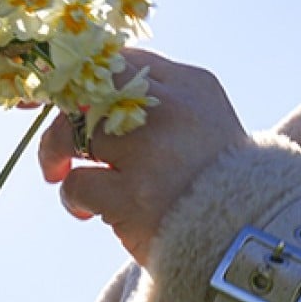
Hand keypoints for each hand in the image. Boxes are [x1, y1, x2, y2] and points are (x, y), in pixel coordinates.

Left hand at [39, 49, 247, 265]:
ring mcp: (153, 151)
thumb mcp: (201, 122)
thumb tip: (82, 90)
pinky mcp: (135, 196)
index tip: (51, 98)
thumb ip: (154, 99)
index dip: (75, 76)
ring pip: (75, 130)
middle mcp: (171, 109)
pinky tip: (86, 211)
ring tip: (66, 177)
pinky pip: (76, 182)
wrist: (249, 241)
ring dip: (60, 156)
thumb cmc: (215, 182)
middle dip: (63, 115)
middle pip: (89, 88)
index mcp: (189, 85)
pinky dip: (72, 197)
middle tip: (61, 146)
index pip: (117, 59)